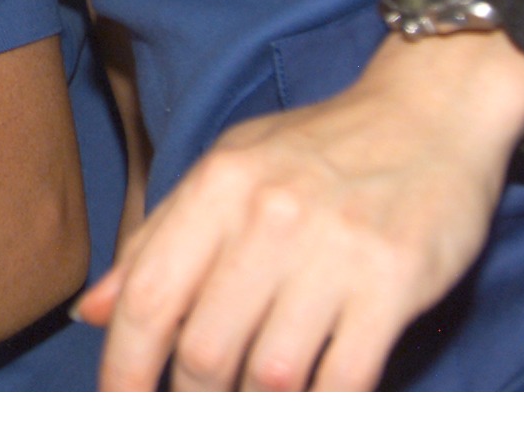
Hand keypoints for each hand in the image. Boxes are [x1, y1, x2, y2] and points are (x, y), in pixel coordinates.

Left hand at [81, 30, 523, 390]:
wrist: (430, 113)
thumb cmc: (318, 150)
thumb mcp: (227, 170)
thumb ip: (159, 241)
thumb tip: (93, 313)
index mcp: (218, 186)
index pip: (149, 297)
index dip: (124, 367)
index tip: (121, 406)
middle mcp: (269, 216)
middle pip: (204, 351)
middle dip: (193, 400)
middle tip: (200, 405)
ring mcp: (334, 251)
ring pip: (270, 376)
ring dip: (255, 408)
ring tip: (253, 401)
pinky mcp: (394, 282)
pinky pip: (343, 380)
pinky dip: (319, 410)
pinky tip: (310, 405)